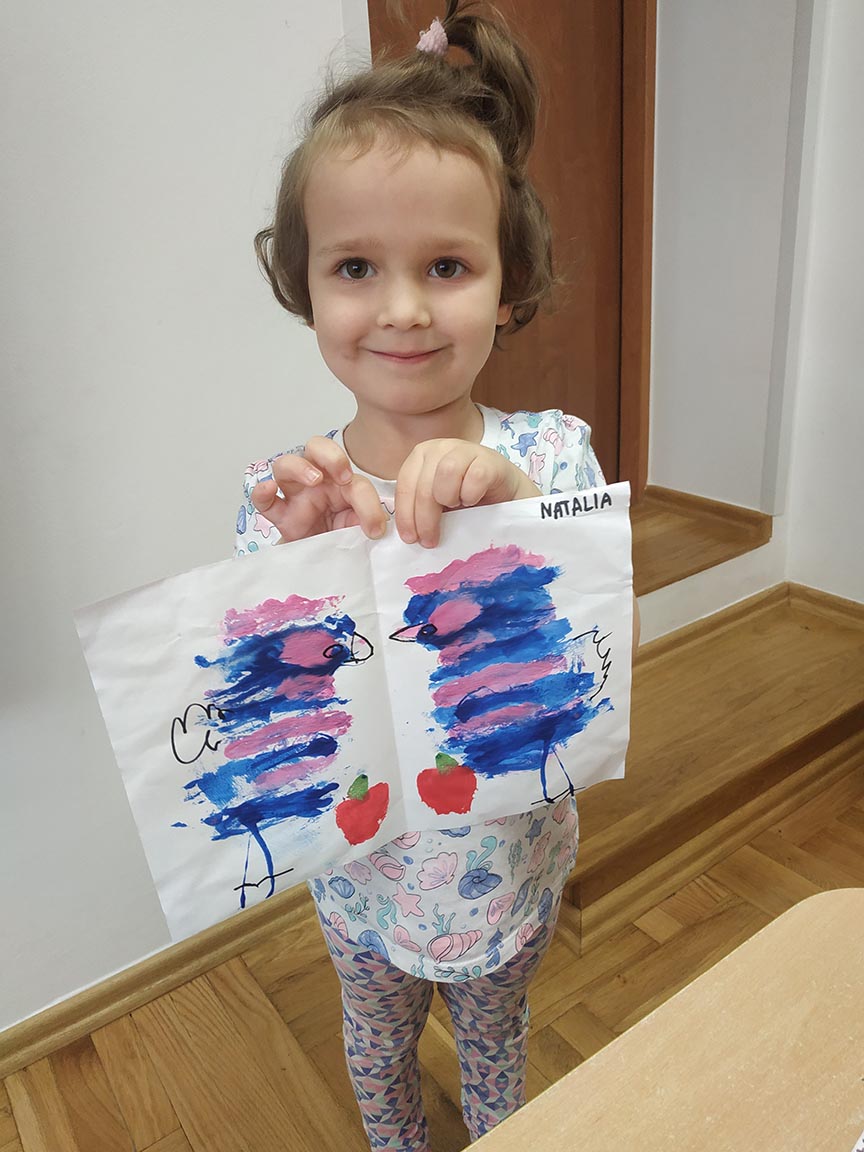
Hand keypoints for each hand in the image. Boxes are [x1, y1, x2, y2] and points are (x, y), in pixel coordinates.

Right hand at [250, 436, 387, 543]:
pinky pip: (263, 499)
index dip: (368, 502)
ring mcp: (295, 495)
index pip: (355, 481)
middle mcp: (317, 482)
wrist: (324, 563)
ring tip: (314, 480)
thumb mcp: (360, 530)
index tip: (375, 528)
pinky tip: (269, 489)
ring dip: (299, 468)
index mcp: (342, 483)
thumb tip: (379, 529)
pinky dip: (262, 491)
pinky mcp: (279, 515)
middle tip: (344, 477)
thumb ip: (368, 523)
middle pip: (316, 447)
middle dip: (332, 456)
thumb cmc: (342, 540)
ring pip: (285, 465)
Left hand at [394, 439, 539, 547]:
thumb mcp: (436, 504)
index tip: (410, 538)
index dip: (405, 514)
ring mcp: (466, 449)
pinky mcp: (490, 459)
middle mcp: (440, 447)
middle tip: (430, 541)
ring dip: (448, 499)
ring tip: (456, 509)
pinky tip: (473, 501)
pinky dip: (471, 494)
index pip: (405, 484)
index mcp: (421, 456)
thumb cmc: (465, 500)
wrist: (505, 496)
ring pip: (446, 473)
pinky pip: (475, 477)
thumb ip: (419, 509)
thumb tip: (406, 533)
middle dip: (424, 518)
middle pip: (424, 484)